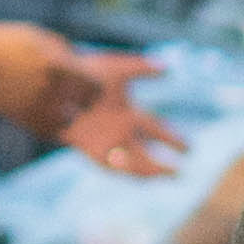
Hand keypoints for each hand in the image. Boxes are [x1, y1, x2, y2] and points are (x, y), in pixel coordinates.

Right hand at [0, 23, 106, 136]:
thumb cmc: (0, 45)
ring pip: (66, 121)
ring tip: (67, 109)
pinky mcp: (21, 119)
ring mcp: (35, 107)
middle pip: (82, 105)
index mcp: (55, 65)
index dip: (95, 87)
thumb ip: (60, 49)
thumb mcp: (35, 37)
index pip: (92, 85)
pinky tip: (51, 117)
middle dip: (85, 102)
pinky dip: (53, 126)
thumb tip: (79, 62)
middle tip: (85, 100)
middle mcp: (49, 89)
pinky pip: (47, 130)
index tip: (96, 87)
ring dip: (69, 116)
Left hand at [62, 52, 180, 180]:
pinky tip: (129, 167)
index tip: (188, 149)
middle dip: (161, 164)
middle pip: (145, 153)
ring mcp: (103, 140)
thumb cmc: (85, 73)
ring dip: (144, 170)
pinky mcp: (87, 145)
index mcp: (128, 115)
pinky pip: (106, 161)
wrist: (56, 80)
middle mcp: (118, 132)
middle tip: (180, 174)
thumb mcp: (117, 69)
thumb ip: (140, 68)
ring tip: (161, 176)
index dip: (172, 139)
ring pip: (128, 161)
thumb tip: (167, 68)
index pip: (155, 130)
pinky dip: (119, 165)